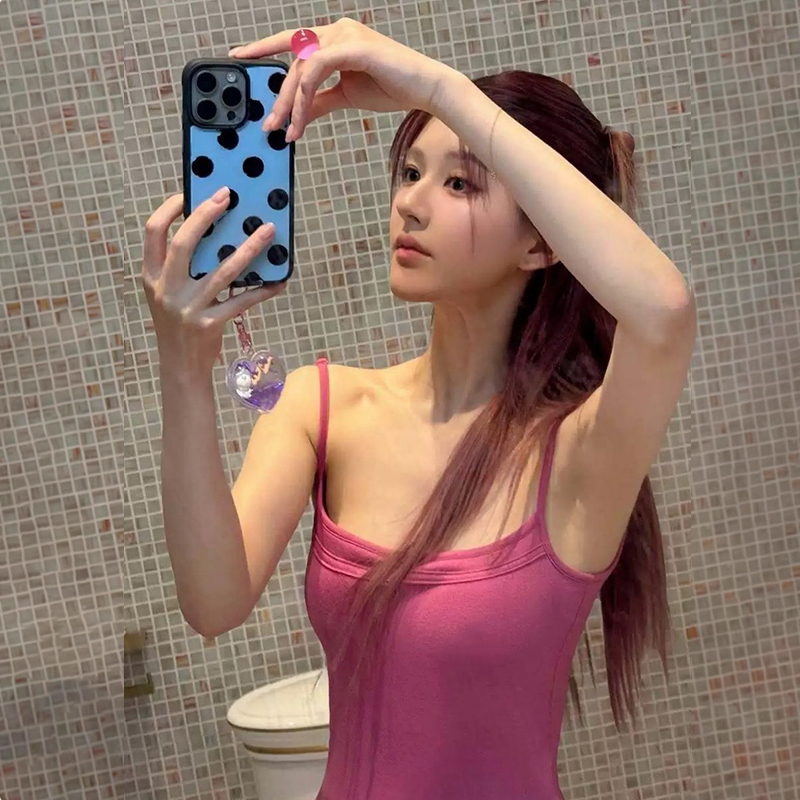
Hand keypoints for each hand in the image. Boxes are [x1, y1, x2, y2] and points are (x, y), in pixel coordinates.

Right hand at [141, 192, 287, 375]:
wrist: (180, 367)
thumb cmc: (179, 324)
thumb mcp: (169, 294)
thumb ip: (182, 268)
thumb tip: (216, 233)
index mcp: (151, 276)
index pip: (153, 233)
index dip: (169, 209)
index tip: (189, 193)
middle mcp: (166, 289)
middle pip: (184, 244)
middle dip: (205, 216)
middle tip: (228, 197)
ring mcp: (188, 308)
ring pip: (222, 271)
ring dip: (248, 248)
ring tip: (268, 230)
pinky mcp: (210, 324)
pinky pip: (242, 301)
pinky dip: (262, 290)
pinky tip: (279, 281)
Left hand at [228, 17, 459, 141]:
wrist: (424, 89)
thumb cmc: (391, 88)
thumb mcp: (346, 96)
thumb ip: (321, 101)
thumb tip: (297, 113)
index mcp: (334, 37)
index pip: (292, 41)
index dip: (263, 47)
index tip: (240, 56)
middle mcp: (336, 30)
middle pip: (294, 63)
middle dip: (280, 98)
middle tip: (270, 126)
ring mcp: (345, 34)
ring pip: (302, 68)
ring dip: (290, 103)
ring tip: (286, 130)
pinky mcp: (353, 45)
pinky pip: (317, 69)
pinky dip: (305, 95)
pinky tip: (301, 117)